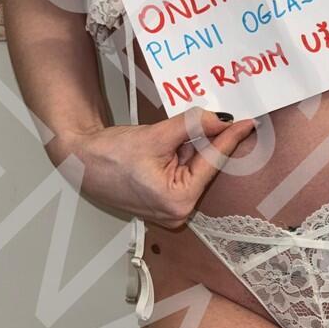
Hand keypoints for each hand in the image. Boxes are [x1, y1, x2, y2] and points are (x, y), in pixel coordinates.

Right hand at [56, 110, 255, 228]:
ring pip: (193, 168)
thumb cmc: (109, 154)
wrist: (79, 161)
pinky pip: (182, 173)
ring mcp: (169, 209)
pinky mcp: (162, 201)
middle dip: (209, 141)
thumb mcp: (156, 136)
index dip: (230, 139)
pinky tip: (178, 139)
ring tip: (186, 127)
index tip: (249, 122)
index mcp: (177, 201)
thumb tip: (221, 119)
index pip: (212, 163)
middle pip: (204, 167)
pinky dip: (183, 154)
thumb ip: (192, 126)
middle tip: (222, 115)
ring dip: (193, 146)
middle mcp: (177, 212)